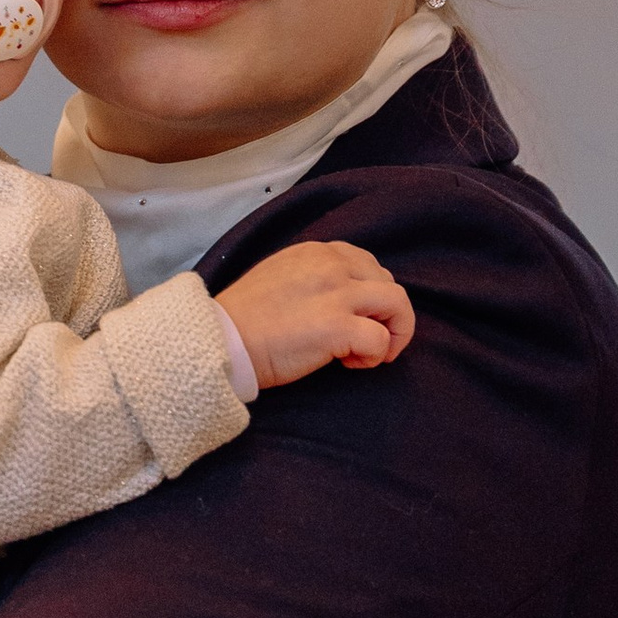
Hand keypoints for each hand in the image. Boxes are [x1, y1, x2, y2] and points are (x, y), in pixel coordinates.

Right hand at [217, 238, 414, 388]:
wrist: (219, 342)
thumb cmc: (243, 320)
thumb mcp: (281, 277)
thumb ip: (312, 279)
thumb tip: (337, 301)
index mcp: (318, 252)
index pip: (367, 265)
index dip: (368, 296)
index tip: (352, 318)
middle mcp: (332, 265)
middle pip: (389, 284)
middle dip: (386, 316)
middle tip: (363, 342)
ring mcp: (337, 295)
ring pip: (398, 304)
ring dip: (394, 332)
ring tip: (368, 354)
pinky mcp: (337, 327)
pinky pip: (381, 339)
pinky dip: (376, 356)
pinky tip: (350, 365)